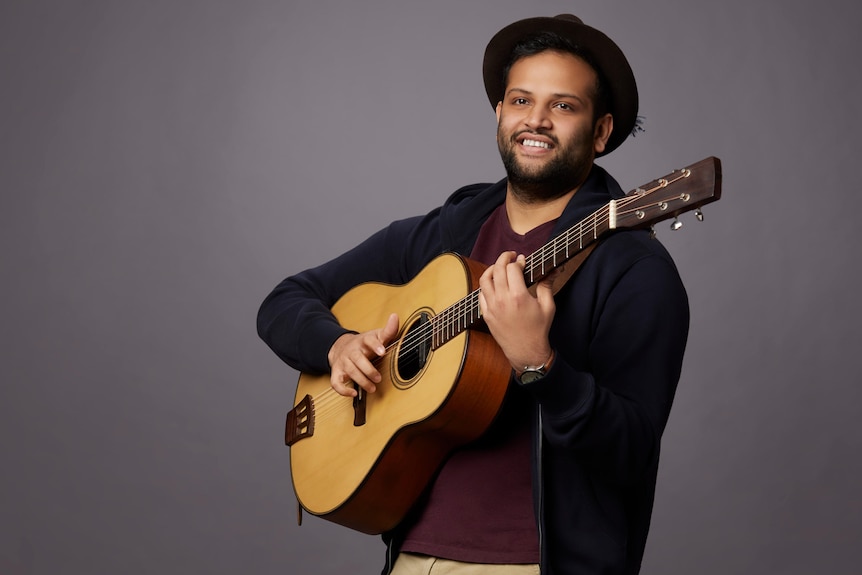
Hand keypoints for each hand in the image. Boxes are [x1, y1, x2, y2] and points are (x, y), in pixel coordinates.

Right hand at [327, 313, 398, 395]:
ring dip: (361, 380)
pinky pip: (336, 383)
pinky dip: (343, 390)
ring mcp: (343, 362)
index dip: (375, 345)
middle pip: (357, 359)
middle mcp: (352, 351)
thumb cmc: (364, 344)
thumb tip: (395, 317)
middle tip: (378, 378)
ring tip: (372, 387)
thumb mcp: (376, 336)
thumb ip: (388, 330)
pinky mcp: (337, 372)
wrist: (341, 347)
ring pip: (349, 371)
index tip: (382, 351)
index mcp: (363, 341)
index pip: (368, 340)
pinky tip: (353, 393)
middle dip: (368, 370)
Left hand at [478, 251, 554, 371]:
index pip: (512, 268)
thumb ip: (547, 285)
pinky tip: (494, 284)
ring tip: (500, 267)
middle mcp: (502, 300)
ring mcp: (492, 307)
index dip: (518, 260)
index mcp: (519, 296)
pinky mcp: (486, 314)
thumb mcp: (548, 306)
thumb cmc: (538, 329)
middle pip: (497, 269)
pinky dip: (486, 285)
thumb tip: (552, 269)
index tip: (523, 260)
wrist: (526, 351)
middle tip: (510, 256)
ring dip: (492, 269)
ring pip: (485, 279)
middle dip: (504, 258)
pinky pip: (481, 294)